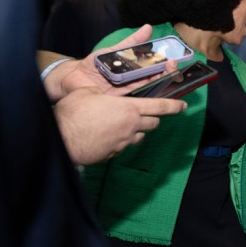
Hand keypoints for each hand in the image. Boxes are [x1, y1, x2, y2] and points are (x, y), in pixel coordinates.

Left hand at [43, 24, 178, 101]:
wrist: (73, 78)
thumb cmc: (93, 65)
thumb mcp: (114, 51)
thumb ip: (131, 42)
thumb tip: (148, 27)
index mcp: (135, 69)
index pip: (154, 66)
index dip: (165, 63)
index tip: (174, 58)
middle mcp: (135, 81)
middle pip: (156, 77)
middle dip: (167, 72)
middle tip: (173, 65)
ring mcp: (129, 91)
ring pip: (149, 86)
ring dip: (161, 80)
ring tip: (168, 72)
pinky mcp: (122, 99)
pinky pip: (137, 97)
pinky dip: (147, 94)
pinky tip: (154, 87)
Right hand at [54, 88, 185, 164]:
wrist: (62, 140)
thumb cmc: (73, 114)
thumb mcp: (88, 93)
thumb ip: (102, 93)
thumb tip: (101, 93)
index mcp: (129, 109)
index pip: (160, 107)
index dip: (174, 106)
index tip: (183, 106)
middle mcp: (131, 126)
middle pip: (153, 123)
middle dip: (153, 118)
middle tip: (147, 114)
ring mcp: (123, 142)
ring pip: (140, 136)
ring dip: (138, 130)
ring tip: (124, 125)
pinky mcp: (114, 153)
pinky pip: (124, 146)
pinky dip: (122, 140)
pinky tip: (109, 136)